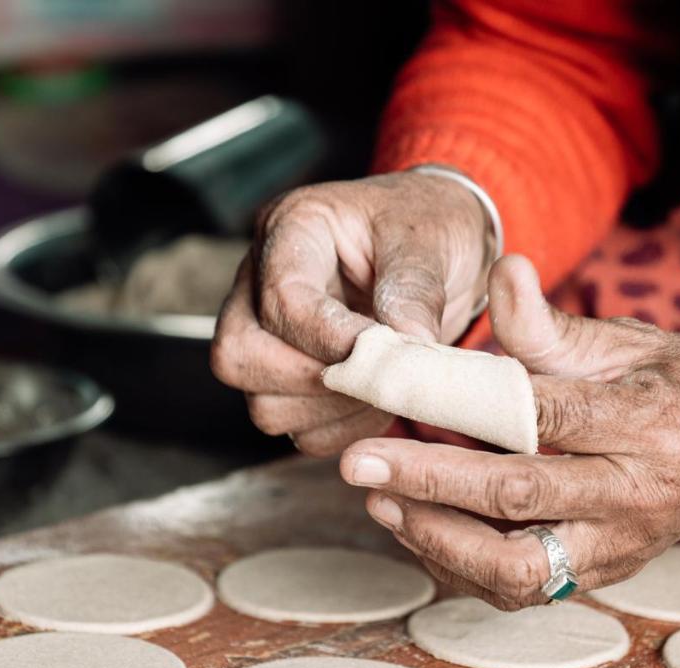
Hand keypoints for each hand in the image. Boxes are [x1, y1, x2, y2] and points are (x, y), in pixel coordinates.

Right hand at [211, 170, 491, 455]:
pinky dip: (340, 428)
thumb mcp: (430, 239)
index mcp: (293, 228)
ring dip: (330, 409)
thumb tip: (408, 345)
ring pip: (262, 402)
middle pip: (240, 355)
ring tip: (386, 384)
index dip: (329, 338)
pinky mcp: (287, 377)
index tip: (383, 351)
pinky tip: (377, 400)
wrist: (440, 246)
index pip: (280, 298)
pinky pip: (296, 428)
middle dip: (313, 378)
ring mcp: (266, 333)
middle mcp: (261, 281)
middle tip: (377, 372)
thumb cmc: (427, 227)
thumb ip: (415, 289)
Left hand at [339, 256, 679, 608]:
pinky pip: (525, 587)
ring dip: (438, 540)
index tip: (392, 396)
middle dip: (427, 485)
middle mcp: (639, 494)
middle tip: (358, 467)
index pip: (542, 417)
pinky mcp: (607, 574)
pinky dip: (463, 566)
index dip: (458, 409)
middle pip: (520, 498)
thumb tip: (500, 269)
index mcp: (650, 422)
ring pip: (519, 568)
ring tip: (381, 504)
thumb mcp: (625, 340)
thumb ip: (549, 325)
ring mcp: (624, 545)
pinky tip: (420, 530)